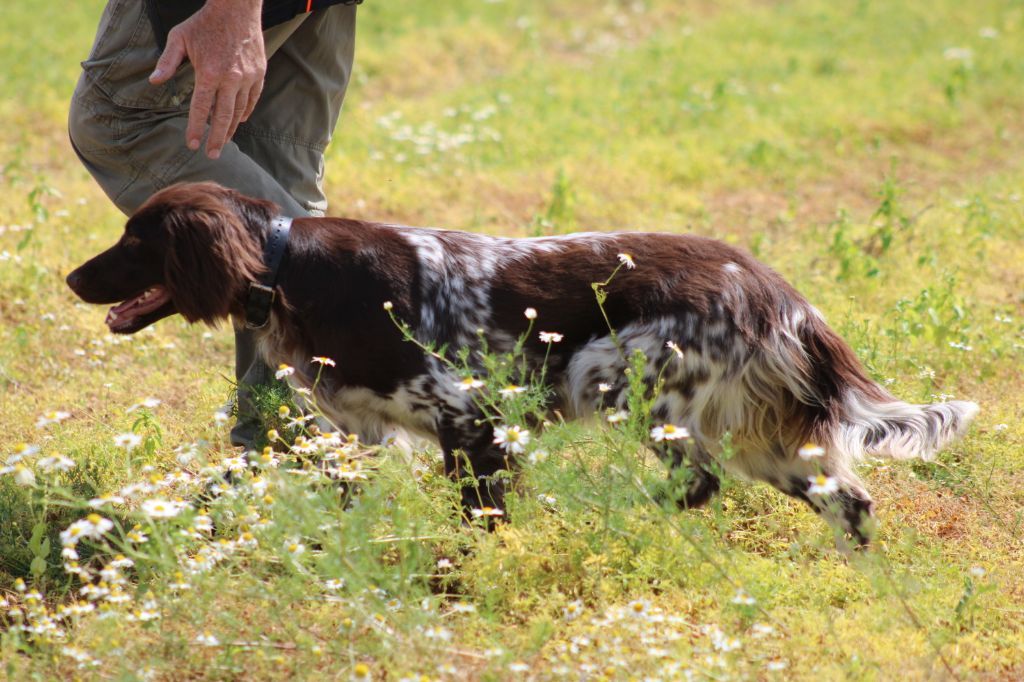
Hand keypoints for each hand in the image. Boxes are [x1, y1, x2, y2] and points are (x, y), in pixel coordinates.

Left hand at [149, 0, 265, 158]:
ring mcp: (247, 77)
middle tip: (212, 155)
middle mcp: (230, 79)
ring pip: (239, 111)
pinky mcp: (259, 73)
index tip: (193, 145)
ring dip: (230, 128)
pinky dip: (245, 111)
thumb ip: (167, 62)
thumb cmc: (204, 23)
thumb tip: (154, 82)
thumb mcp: (179, 38)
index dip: (196, 129)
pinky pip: (252, 99)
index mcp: (209, 73)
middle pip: (223, 117)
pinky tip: (239, 120)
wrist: (237, 8)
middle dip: (217, 139)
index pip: (201, 109)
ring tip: (224, 140)